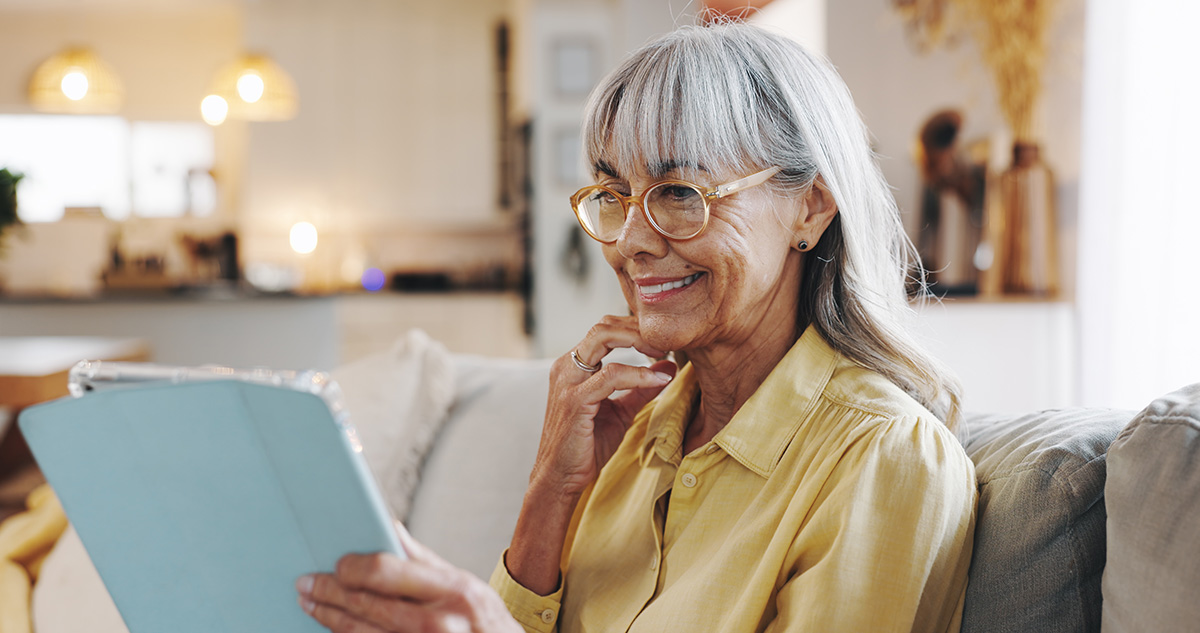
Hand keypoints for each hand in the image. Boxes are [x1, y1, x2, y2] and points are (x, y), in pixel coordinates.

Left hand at [298, 526, 521, 632]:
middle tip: (306, 584)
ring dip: (329, 618)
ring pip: (360, 632)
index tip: (336, 563)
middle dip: (328, 592)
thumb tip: (389, 528)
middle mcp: (438, 621)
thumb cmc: (485, 621)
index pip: (387, 570)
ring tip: (311, 605)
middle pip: (366, 603)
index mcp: (452, 588)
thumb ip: (425, 560)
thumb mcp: (466, 584)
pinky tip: (334, 628)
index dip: (353, 567)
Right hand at [534, 315, 676, 499]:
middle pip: (603, 327)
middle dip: (638, 329)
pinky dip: (638, 374)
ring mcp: (568, 381)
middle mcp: (567, 367)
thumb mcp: (621, 411)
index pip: (605, 330)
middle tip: (667, 342)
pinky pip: (611, 376)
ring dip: (639, 342)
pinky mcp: (574, 400)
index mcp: (574, 366)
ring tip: (665, 353)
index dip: (636, 330)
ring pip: (603, 339)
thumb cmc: (586, 446)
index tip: (664, 343)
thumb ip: (640, 388)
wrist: (561, 478)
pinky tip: (658, 380)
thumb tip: (668, 366)